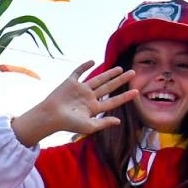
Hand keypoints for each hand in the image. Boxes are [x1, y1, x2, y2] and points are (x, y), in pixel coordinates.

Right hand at [11, 63, 137, 146]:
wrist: (50, 116)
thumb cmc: (68, 124)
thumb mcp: (89, 126)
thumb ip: (104, 123)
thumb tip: (119, 121)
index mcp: (94, 108)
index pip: (113, 101)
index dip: (125, 97)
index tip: (136, 91)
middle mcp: (89, 97)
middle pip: (108, 87)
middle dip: (121, 81)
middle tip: (133, 73)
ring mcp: (80, 89)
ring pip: (97, 79)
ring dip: (109, 74)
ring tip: (120, 68)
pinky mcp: (70, 83)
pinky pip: (79, 72)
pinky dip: (84, 66)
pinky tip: (92, 61)